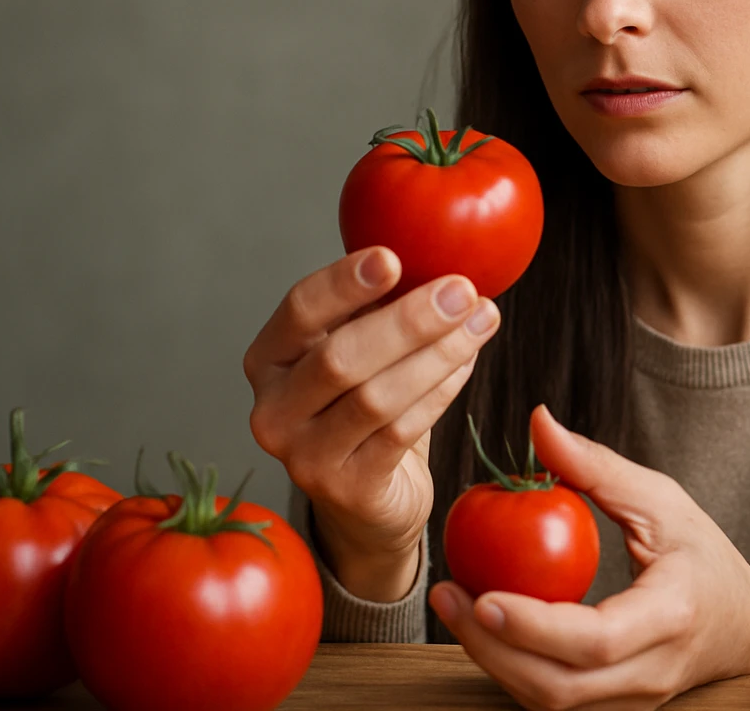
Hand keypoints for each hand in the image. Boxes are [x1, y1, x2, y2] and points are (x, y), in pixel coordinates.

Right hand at [243, 246, 499, 601]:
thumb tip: (433, 252)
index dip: (344, 283)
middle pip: (341, 357)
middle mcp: (273, 410)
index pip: (299, 310)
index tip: (393, 257)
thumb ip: (377, 306)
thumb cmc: (362, 404)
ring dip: (439, 354)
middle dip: (409, 320)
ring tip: (482, 321)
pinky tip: (467, 361)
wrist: (364, 497)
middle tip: (461, 291)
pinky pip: (402, 432)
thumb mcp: (359, 348)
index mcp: (267, 359)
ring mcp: (304, 456)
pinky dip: (441, 391)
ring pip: (377, 398)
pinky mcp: (347, 489)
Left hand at [429, 406, 749, 709]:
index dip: (535, 627)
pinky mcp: (615, 710)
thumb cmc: (703, 557)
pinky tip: (484, 627)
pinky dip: (512, 666)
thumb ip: (597, 467)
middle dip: (492, 648)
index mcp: (672, 615)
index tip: (484, 596)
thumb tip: (537, 422)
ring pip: (551, 701)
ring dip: (493, 660)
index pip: (598, 640)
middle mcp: (653, 670)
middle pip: (561, 685)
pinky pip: (554, 698)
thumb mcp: (662, 500)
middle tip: (446, 596)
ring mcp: (634, 702)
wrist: (746, 630)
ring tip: (454, 607)